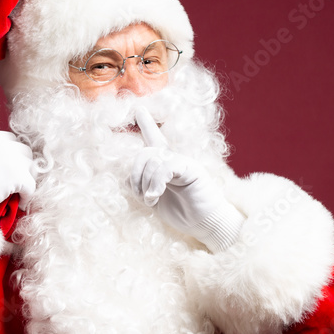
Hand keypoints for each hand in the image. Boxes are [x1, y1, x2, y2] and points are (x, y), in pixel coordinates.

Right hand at [0, 131, 35, 211]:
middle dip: (23, 167)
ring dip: (26, 180)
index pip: (13, 142)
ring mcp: (13, 160)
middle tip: (17, 182)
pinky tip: (18, 203)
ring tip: (17, 193)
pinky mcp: (18, 177)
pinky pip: (31, 187)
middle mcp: (5, 145)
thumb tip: (4, 168)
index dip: (14, 157)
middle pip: (26, 153)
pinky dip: (27, 197)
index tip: (10, 170)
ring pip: (31, 169)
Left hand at [129, 109, 244, 251]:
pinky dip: (155, 184)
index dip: (146, 125)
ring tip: (151, 200)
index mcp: (165, 166)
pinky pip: (165, 167)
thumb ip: (142, 187)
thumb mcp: (155, 200)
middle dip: (135, 174)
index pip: (154, 140)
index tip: (139, 109)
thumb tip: (127, 177)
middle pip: (144, 153)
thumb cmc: (183, 214)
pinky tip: (154, 197)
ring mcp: (183, 163)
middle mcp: (174, 160)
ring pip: (151, 159)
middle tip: (140, 195)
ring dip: (144, 183)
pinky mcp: (190, 169)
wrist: (206, 224)